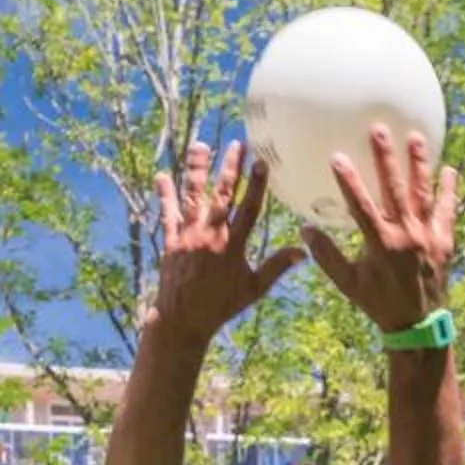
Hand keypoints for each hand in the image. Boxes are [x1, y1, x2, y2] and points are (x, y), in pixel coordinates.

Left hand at [146, 141, 302, 346]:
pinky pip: (167, 213)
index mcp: (233, 245)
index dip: (256, 185)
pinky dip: (164, 194)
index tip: (262, 162)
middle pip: (222, 194)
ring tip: (200, 145)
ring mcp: (188, 236)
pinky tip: (161, 175)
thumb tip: (303, 251)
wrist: (182, 319)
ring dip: (197, 170)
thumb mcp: (253, 289)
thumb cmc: (221, 305)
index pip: (249, 208)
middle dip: (230, 168)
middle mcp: (211, 235)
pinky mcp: (171, 241)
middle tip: (237, 144)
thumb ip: (276, 267)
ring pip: (193, 196)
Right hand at [305, 125, 456, 334]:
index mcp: (380, 244)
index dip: (348, 181)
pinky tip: (449, 169)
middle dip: (386, 158)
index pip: (360, 206)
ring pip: (423, 193)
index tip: (337, 156)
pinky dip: (448, 190)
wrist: (418, 324)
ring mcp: (428, 236)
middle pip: (395, 189)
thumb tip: (305, 230)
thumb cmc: (378, 302)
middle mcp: (405, 236)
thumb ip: (327, 256)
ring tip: (416, 137)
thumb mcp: (348, 283)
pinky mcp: (444, 241)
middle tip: (379, 129)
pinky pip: (447, 210)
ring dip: (419, 164)